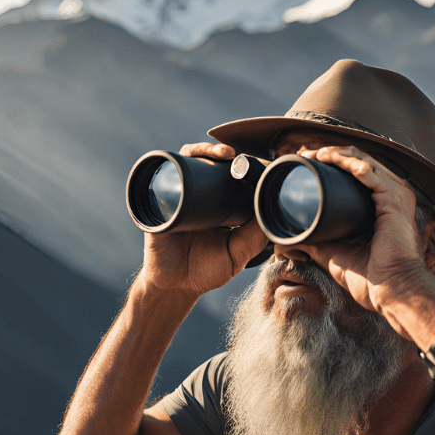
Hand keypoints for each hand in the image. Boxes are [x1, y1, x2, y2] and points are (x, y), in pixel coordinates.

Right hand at [138, 143, 268, 296]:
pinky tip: (192, 156)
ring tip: (223, 153)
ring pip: (192, 160)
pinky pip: (167, 174)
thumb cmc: (205, 271)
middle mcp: (201, 196)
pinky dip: (179, 160)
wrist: (173, 285)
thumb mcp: (237, 254)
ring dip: (206, 149)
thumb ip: (254, 237)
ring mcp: (181, 196)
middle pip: (212, 162)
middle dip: (224, 151)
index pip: (233, 176)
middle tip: (238, 155)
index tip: (259, 163)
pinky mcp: (162, 201)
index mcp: (222, 205)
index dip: (245, 165)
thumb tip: (272, 214)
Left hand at [294, 145, 434, 313]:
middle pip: (361, 161)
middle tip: (307, 153)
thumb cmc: (374, 280)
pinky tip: (330, 158)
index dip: (334, 164)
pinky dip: (347, 162)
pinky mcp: (393, 199)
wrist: (392, 291)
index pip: (359, 174)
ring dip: (336, 153)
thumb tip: (293, 241)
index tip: (310, 163)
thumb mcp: (337, 256)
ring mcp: (396, 195)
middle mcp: (394, 196)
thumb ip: (318, 244)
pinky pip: (368, 171)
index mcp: (386, 206)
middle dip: (332, 153)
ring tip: (314, 153)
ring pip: (363, 160)